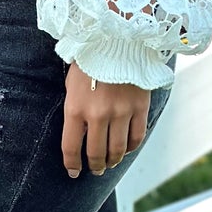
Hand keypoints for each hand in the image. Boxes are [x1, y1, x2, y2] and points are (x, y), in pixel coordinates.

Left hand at [61, 63, 150, 178]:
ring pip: (118, 149)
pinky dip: (131, 147)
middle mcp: (98, 115)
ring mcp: (121, 112)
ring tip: (110, 162)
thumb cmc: (89, 60)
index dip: (72, 165)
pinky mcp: (139, 107)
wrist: (117, 38)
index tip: (74, 172)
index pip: (72, 148)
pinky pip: (137, 136)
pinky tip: (126, 148)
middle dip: (95, 166)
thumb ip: (74, 109)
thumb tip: (79, 135)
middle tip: (95, 170)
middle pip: (97, 153)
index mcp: (75, 109)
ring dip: (113, 160)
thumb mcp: (72, 84)